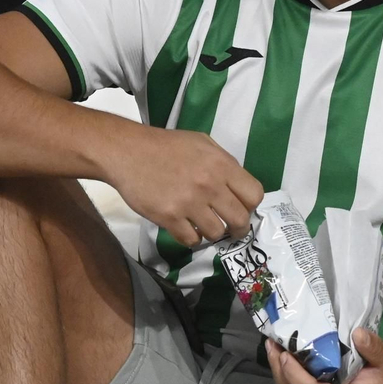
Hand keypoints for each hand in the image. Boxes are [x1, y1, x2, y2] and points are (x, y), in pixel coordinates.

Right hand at [105, 127, 262, 247]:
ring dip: (212, 233)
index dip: (250, 205)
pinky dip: (191, 238)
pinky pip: (191, 240)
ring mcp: (189, 203)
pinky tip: (186, 228)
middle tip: (231, 229)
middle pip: (240, 219)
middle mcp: (209, 185)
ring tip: (204, 225)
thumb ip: (224, 163)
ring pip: (216, 233)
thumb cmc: (166, 145)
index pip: (254, 195)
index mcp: (221, 164)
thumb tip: (238, 186)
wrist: (128, 152)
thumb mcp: (203, 143)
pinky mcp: (169, 217)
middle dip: (239, 228)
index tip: (243, 208)